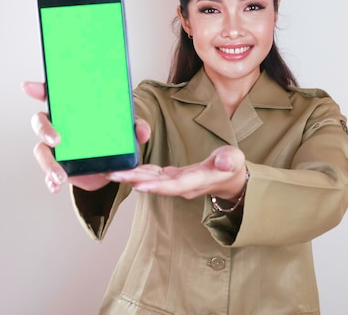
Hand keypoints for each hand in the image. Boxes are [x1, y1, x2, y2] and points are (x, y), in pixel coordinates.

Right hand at [21, 81, 150, 193]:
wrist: (114, 165)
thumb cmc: (115, 136)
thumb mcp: (128, 129)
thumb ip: (136, 127)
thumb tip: (142, 132)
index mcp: (72, 109)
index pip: (52, 95)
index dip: (39, 89)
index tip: (29, 87)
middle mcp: (59, 125)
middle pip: (40, 122)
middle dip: (44, 129)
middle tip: (56, 140)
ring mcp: (56, 147)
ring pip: (41, 151)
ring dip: (48, 163)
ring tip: (60, 176)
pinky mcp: (60, 166)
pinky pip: (48, 174)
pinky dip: (50, 181)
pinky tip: (55, 186)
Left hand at [107, 145, 247, 200]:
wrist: (229, 178)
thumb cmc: (232, 166)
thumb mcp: (235, 160)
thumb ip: (229, 160)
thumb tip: (224, 162)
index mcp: (198, 180)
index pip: (176, 185)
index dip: (157, 186)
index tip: (139, 185)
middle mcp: (183, 185)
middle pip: (157, 185)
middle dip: (135, 181)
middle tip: (114, 175)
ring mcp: (176, 182)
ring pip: (152, 181)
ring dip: (132, 177)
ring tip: (112, 172)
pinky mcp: (172, 177)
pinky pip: (153, 176)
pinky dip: (139, 172)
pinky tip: (126, 167)